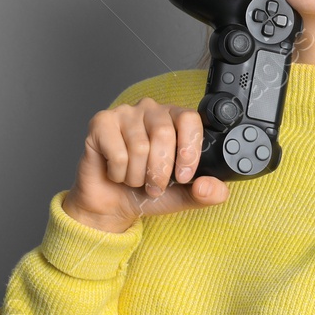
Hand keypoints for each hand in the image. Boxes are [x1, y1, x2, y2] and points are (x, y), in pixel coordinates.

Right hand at [62, 97, 228, 233]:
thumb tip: (213, 187)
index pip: (190, 119)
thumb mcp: (185, 196)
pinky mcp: (101, 123)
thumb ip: (207, 193)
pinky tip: (117, 172)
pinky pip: (117, 152)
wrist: (113, 204)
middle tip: (155, 186)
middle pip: (164, 133)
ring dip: (138, 175)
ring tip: (135, 180)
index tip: (184, 176)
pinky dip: (119, 173)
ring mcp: (125, 113)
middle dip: (160, 170)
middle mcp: (152, 110)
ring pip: (139, 146)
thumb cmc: (148, 192)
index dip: (189, 149)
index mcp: (176, 119)